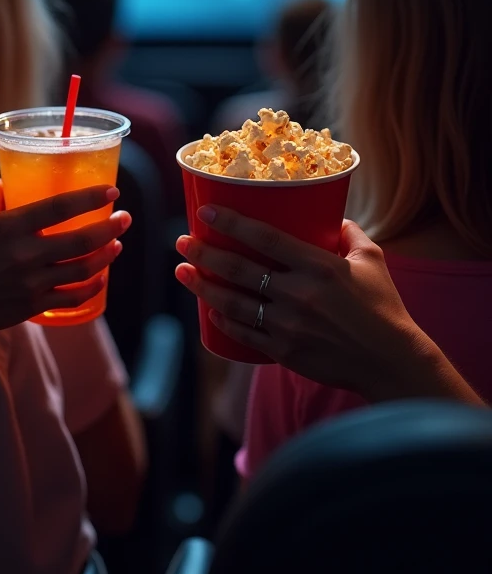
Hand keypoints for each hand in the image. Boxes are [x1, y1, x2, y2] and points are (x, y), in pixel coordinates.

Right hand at [0, 181, 129, 340]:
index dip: (89, 197)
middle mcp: (22, 255)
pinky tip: (102, 276)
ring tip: (117, 244)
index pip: (58, 207)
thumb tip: (15, 173)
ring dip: (106, 256)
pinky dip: (93, 286)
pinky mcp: (33, 306)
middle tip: (125, 219)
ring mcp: (30, 283)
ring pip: (82, 270)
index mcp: (9, 226)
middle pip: (80, 241)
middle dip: (110, 228)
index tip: (112, 191)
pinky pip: (73, 297)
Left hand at [175, 206, 481, 404]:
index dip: (231, 223)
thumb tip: (333, 216)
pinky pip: (245, 333)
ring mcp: (289, 325)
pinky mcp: (285, 351)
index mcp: (319, 266)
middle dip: (204, 253)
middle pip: (239, 270)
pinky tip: (211, 309)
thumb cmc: (384, 306)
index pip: (265, 238)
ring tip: (183, 272)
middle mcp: (299, 294)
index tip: (206, 213)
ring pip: (233, 303)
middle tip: (182, 241)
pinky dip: (225, 320)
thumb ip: (349, 234)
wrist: (391, 360)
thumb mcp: (371, 260)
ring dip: (203, 286)